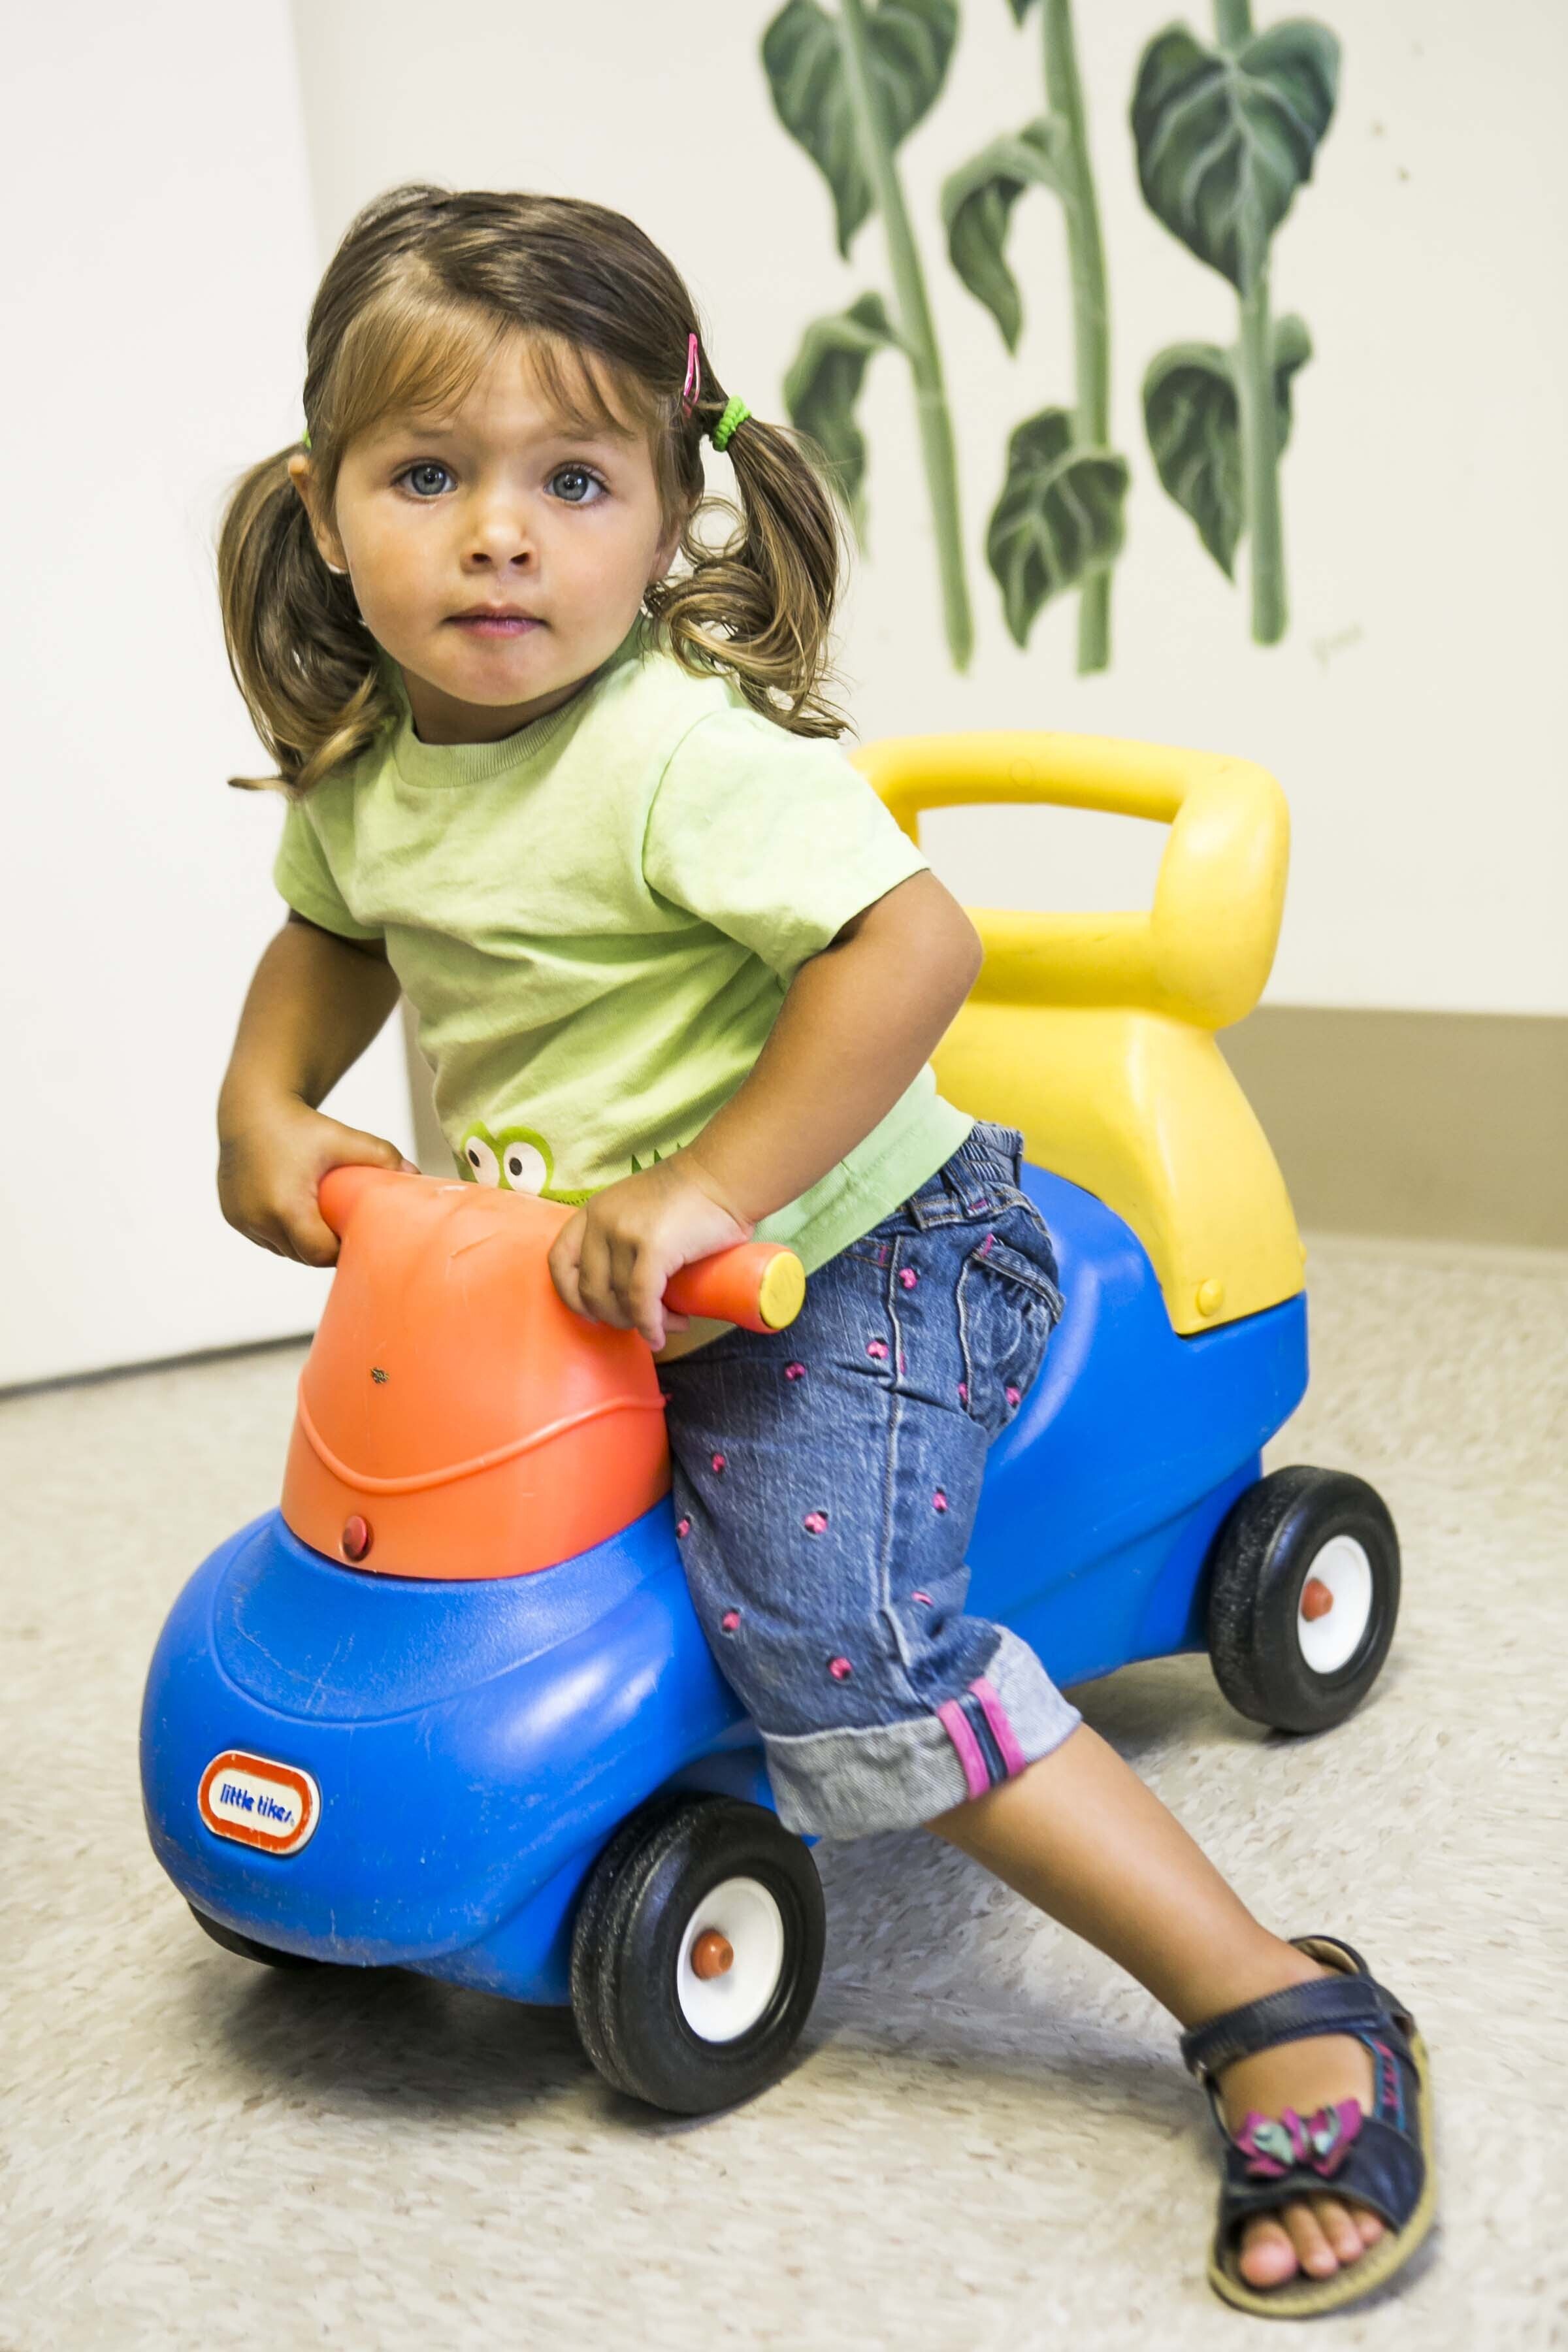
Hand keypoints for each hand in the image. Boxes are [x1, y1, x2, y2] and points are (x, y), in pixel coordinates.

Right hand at [217, 1090, 417, 1266]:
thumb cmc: (299, 1125)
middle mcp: (258, 1218)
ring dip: (303, 1244)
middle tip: (348, 1232)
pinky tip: (299, 1218)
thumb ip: (381, 1156)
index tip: (358, 1238)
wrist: (250, 1109)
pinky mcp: (232, 1216)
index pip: (320, 1254)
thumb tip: (417, 1174)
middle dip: (325, 1249)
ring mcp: (242, 1219)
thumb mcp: (342, 1138)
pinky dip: (282, 1234)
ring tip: (324, 1225)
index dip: (341, 1250)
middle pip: (302, 1256)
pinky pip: (265, 1238)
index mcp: (286, 1207)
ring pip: (283, 1250)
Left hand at [547, 1151, 752, 1351]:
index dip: (570, 1294)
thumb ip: (621, 1238)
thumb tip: (621, 1293)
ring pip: (620, 1298)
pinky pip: (642, 1300)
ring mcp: (625, 1233)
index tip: (591, 1313)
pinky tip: (662, 1334)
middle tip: (640, 1323)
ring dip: (643, 1322)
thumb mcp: (637, 1210)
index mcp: (593, 1211)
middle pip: (589, 1288)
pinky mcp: (653, 1248)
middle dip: (613, 1317)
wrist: (723, 1177)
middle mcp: (601, 1221)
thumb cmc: (689, 1197)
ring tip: (671, 1323)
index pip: (559, 1260)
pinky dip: (651, 1325)